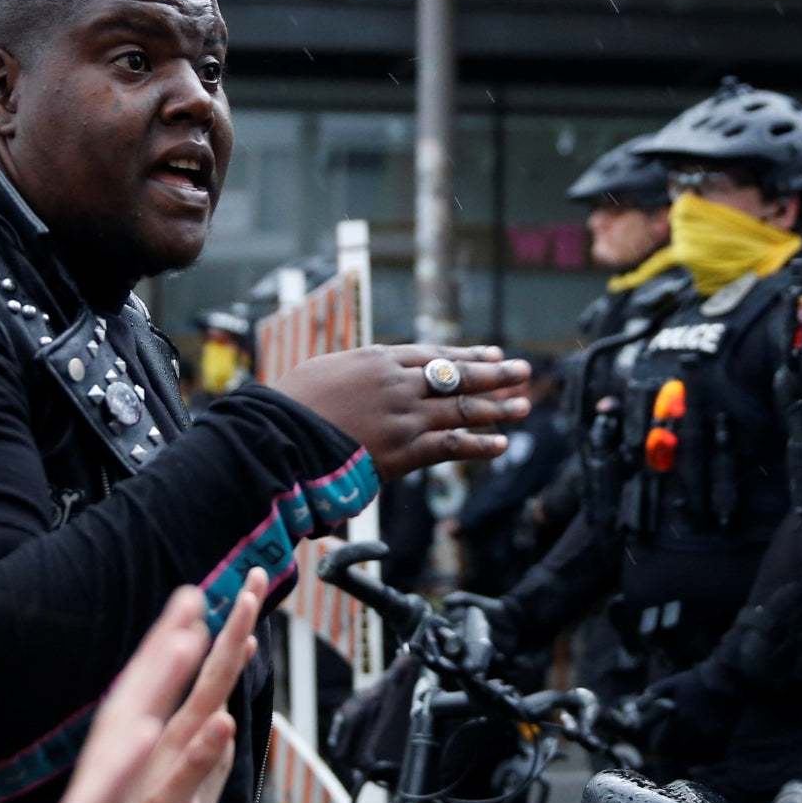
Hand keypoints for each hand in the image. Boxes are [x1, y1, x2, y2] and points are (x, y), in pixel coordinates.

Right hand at [0, 586, 246, 802]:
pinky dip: (127, 769)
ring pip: (119, 752)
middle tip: (194, 594)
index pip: (139, 745)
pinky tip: (152, 729)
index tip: (193, 632)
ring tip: (186, 633)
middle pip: (129, 723)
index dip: (167, 690)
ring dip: (153, 691)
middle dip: (164, 660)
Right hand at [277, 345, 531, 480]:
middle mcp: (398, 383)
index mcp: (378, 359)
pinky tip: (501, 445)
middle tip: (523, 371)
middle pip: (457, 376)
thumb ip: (356, 373)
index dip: (466, 354)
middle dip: (494, 374)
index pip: (434, 354)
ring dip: (496, 408)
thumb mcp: (324, 372)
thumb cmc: (289, 406)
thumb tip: (369, 379)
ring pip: (461, 409)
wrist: (278, 437)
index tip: (491, 352)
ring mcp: (404, 416)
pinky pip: (450, 446)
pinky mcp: (403, 450)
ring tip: (523, 406)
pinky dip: (478, 446)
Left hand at [637, 667, 736, 766]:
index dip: (657, 747)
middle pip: (675, 756)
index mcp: (680, 719)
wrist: (728, 681)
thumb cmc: (694, 682)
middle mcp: (695, 732)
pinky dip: (702, 757)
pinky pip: (708, 759)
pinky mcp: (722, 742)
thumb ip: (649, 698)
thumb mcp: (668, 685)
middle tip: (669, 745)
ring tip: (683, 744)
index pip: (661, 748)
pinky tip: (698, 745)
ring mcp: (711, 739)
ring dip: (685, 756)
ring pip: (691, 760)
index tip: (656, 743)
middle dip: (670, 752)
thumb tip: (631, 712)